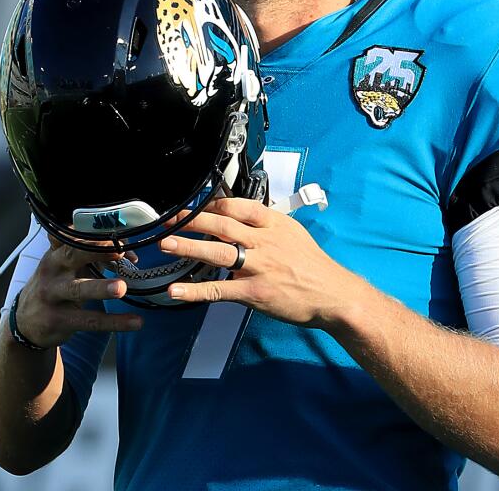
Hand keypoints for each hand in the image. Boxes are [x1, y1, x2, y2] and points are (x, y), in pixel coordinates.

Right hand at [13, 236, 142, 347]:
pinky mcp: (57, 319)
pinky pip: (89, 320)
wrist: (25, 322)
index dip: (95, 232)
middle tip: (121, 250)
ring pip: (78, 289)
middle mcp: (52, 269)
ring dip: (101, 287)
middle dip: (96, 251)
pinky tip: (136, 322)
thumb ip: (94, 256)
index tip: (119, 232)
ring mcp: (52, 294)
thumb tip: (129, 253)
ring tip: (122, 288)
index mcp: (56, 252)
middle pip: (72, 254)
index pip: (72, 234)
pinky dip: (114, 322)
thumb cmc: (55, 286)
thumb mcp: (67, 267)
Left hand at [159, 197, 365, 329]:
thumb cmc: (312, 265)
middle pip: (222, 225)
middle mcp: (264, 242)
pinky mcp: (255, 293)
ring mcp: (259, 267)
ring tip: (165, 244)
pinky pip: (220, 290)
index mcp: (273, 225)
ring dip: (188, 247)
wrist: (333, 294)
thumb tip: (239, 216)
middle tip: (169, 219)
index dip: (212, 204)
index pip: (238, 206)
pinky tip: (176, 291)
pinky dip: (195, 291)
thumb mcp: (292, 233)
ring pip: (218, 253)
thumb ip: (265, 225)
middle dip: (192, 220)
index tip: (193, 204)